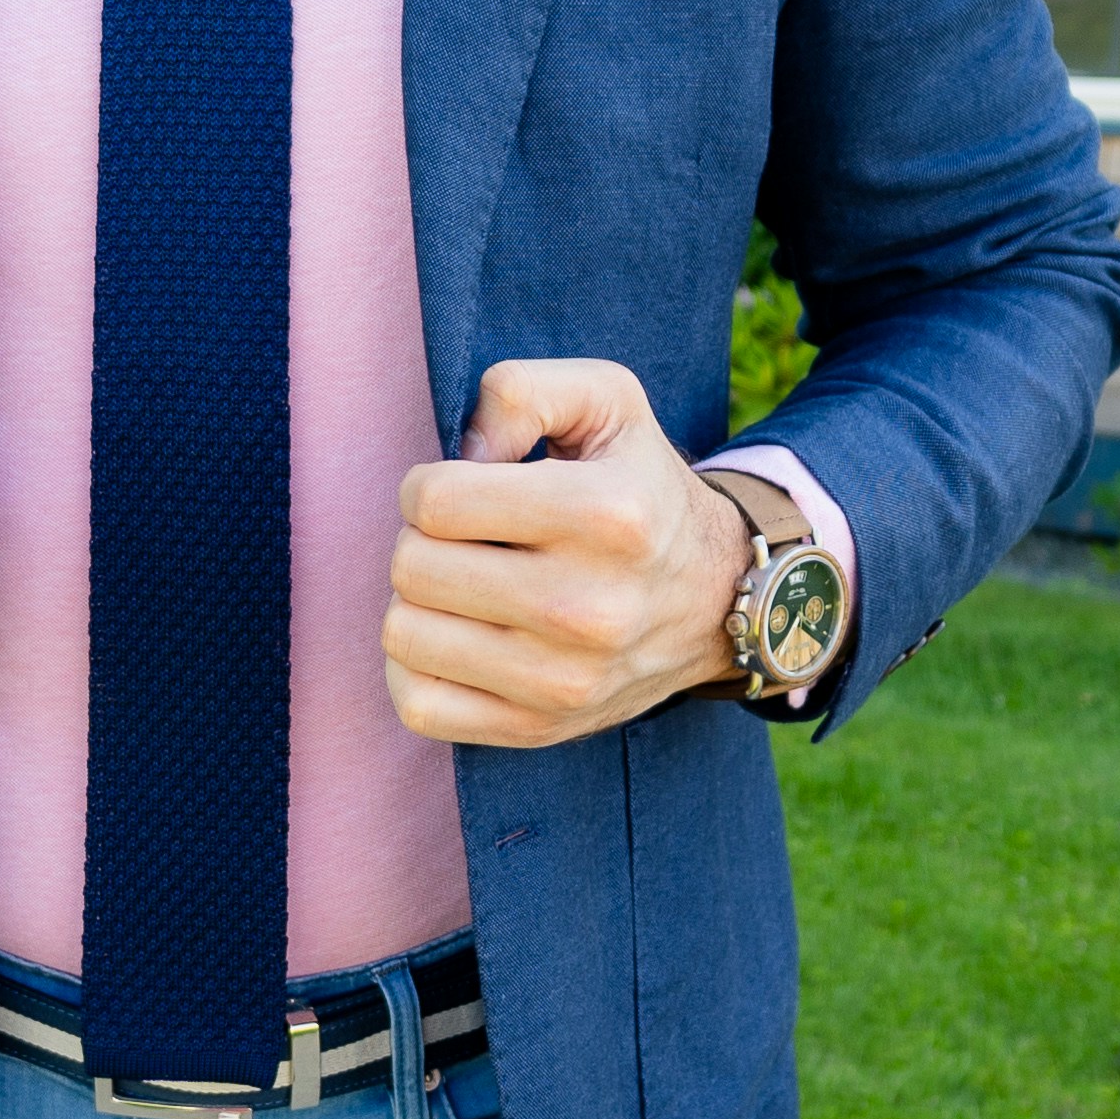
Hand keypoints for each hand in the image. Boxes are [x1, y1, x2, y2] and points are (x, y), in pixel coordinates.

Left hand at [382, 359, 749, 748]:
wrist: (715, 599)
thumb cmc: (639, 488)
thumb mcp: (608, 401)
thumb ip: (523, 390)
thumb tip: (463, 452)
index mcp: (605, 515)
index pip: (435, 502)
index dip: (427, 486)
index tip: (460, 492)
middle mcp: (590, 606)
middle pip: (412, 567)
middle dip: (421, 541)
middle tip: (463, 542)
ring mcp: (563, 679)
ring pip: (404, 633)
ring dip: (417, 602)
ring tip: (462, 588)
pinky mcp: (538, 728)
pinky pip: (417, 704)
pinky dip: (415, 666)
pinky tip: (454, 637)